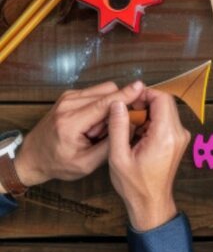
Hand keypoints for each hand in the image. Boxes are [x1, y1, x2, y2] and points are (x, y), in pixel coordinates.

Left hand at [14, 81, 144, 187]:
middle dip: (117, 108)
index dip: (125, 95)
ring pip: (104, 90)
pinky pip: (96, 92)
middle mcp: (67, 105)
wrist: (32, 157)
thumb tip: (132, 126)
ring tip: (97, 128)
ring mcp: (67, 97)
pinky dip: (102, 104)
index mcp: (70, 123)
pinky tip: (92, 123)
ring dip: (109, 106)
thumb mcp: (86, 164)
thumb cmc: (58, 164)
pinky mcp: (70, 95)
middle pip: (107, 91)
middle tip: (106, 130)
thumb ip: (110, 145)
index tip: (141, 87)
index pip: (104, 103)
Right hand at [108, 89, 189, 231]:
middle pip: (166, 102)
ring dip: (148, 112)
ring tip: (129, 125)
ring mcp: (181, 137)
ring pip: (166, 111)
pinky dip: (152, 121)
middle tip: (126, 112)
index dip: (145, 94)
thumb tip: (117, 104)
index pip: (163, 99)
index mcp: (165, 135)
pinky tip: (137, 134)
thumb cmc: (134, 184)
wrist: (151, 202)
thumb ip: (118, 127)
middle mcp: (178, 133)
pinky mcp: (178, 140)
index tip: (128, 100)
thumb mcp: (118, 156)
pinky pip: (166, 121)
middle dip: (145, 102)